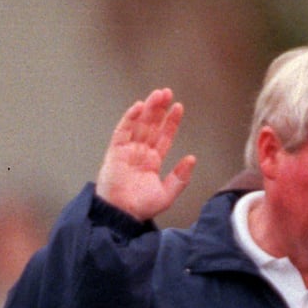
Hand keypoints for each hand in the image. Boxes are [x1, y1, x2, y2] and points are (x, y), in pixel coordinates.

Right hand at [95, 88, 197, 220]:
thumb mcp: (167, 195)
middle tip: (166, 92)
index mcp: (152, 161)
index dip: (171, 122)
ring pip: (138, 124)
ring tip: (157, 94)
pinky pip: (122, 131)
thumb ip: (180, 178)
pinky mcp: (115, 152)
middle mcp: (140, 153)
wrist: (121, 215)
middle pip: (151, 125)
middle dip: (159, 109)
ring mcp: (127, 151)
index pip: (163, 136)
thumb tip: (192, 158)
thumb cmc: (141, 208)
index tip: (178, 107)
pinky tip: (139, 107)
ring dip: (148, 109)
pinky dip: (130, 118)